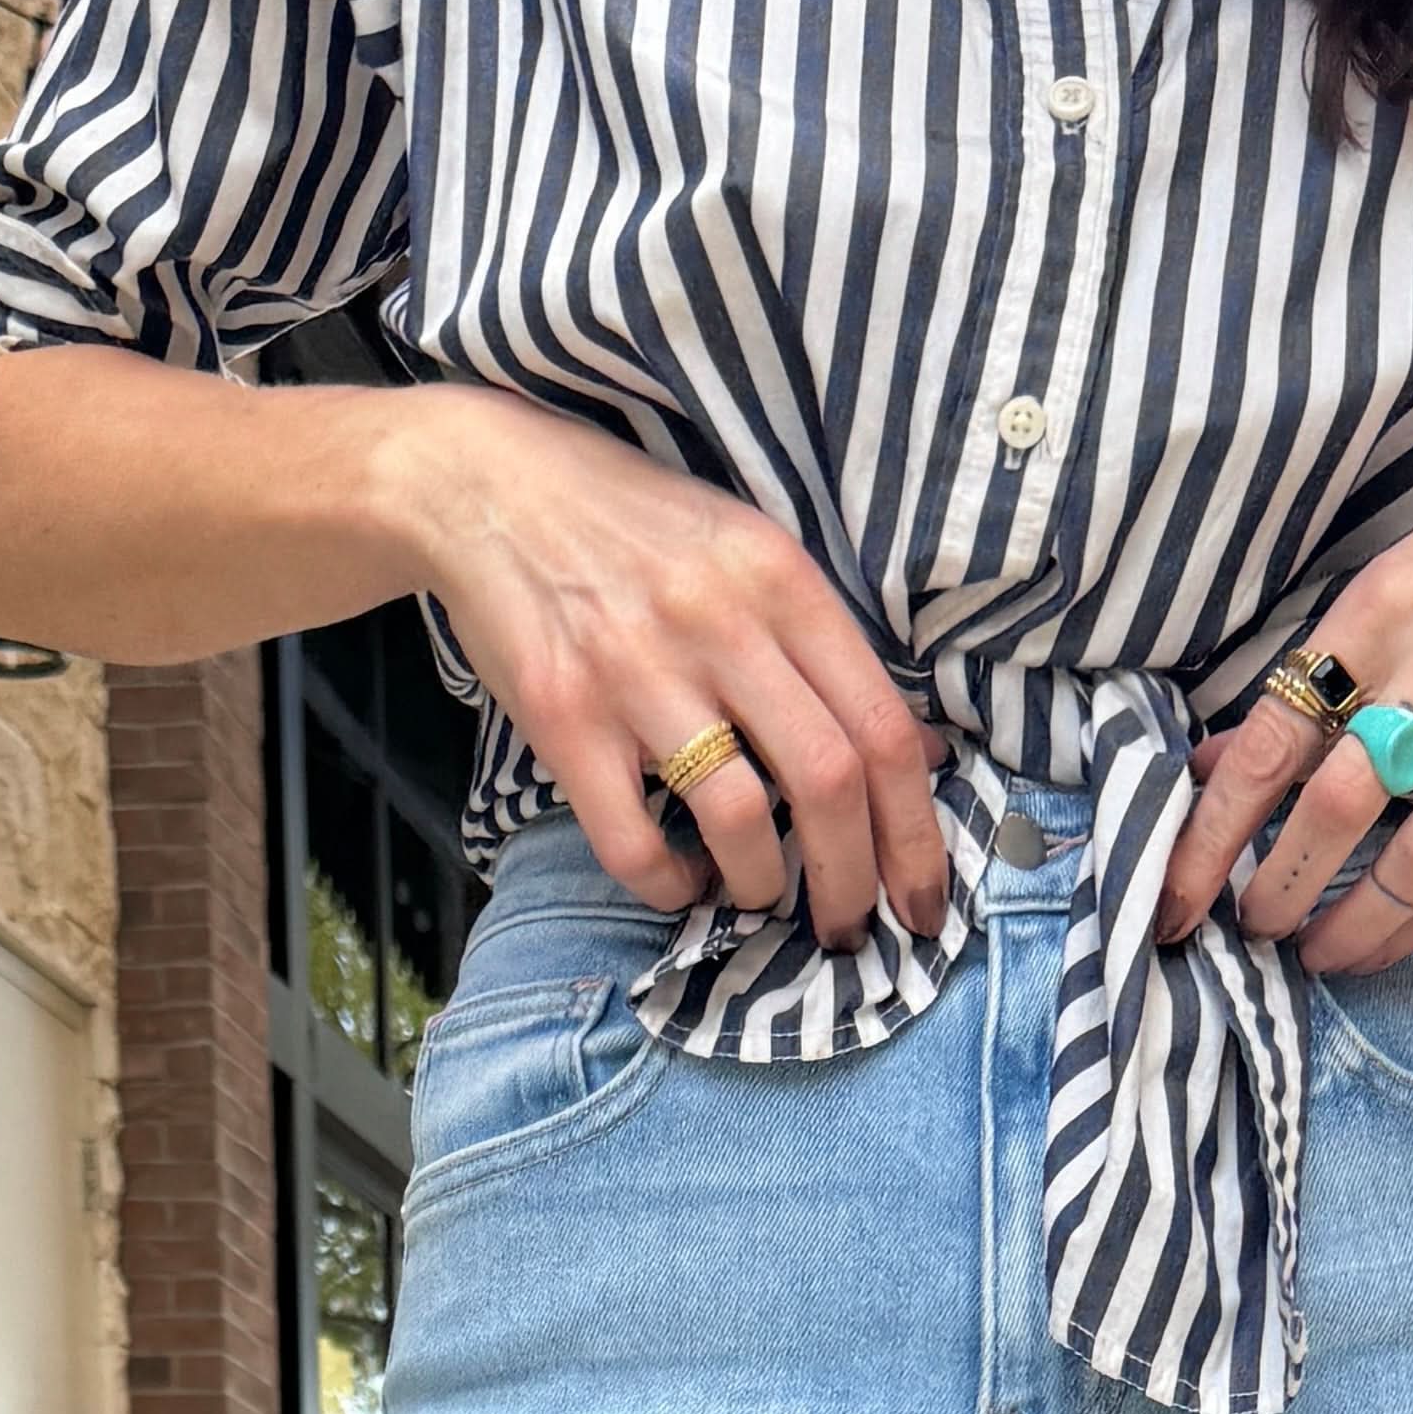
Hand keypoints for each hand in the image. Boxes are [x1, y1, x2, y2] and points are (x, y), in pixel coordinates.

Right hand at [377, 386, 953, 947]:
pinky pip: (634, 843)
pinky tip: (680, 879)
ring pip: (740, 819)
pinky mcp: (564, 718)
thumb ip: (827, 648)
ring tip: (758, 893)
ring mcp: (636, 673)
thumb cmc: (635, 529)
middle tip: (850, 926)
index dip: (917, 835)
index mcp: (779, 579)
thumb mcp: (748, 552)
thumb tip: (922, 754)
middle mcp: (718, 623)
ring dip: (762, 885)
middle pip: (827, 781)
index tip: (924, 900)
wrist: (488, 488)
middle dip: (853, 880)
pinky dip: (670, 887)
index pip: (882, 728)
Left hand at [1150, 399, 1412, 966]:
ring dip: (1354, 924)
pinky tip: (1388, 938)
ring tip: (1315, 953)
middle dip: (1278, 888)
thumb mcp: (1399, 573)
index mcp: (1382, 607)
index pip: (1270, 740)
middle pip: (1338, 806)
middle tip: (1247, 926)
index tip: (1176, 890)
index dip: (1212, 832)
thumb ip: (1315, 669)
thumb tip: (1219, 761)